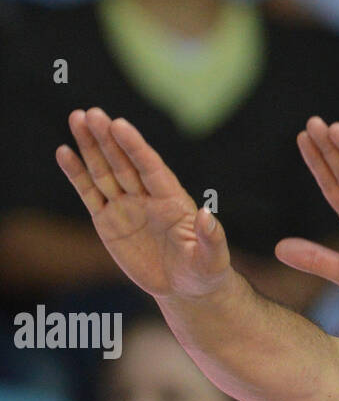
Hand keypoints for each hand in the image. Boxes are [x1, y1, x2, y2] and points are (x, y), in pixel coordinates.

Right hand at [56, 108, 234, 299]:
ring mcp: (126, 207)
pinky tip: (64, 152)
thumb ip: (212, 238)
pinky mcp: (108, 221)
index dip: (135, 147)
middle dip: (108, 139)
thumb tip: (208, 215)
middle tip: (92, 113)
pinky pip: (90, 194)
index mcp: (172, 200)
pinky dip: (77, 174)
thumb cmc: (204, 272)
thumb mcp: (213, 259)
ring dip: (90, 146)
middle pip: (124, 163)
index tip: (119, 125)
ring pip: (104, 172)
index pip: (151, 168)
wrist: (185, 287)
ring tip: (77, 118)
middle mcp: (147, 197)